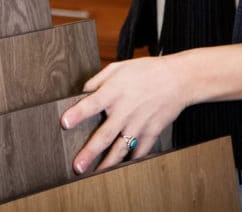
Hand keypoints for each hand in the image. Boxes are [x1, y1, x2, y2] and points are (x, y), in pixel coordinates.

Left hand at [60, 55, 189, 174]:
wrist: (177, 79)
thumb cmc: (147, 71)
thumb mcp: (119, 67)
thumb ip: (98, 79)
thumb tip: (83, 91)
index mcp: (114, 92)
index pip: (91, 104)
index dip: (77, 114)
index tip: (64, 123)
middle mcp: (125, 110)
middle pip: (104, 135)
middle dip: (90, 152)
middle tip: (77, 166)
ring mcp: (138, 124)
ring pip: (120, 148)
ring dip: (107, 163)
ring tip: (95, 174)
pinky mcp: (151, 132)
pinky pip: (139, 151)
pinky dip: (131, 160)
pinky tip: (122, 168)